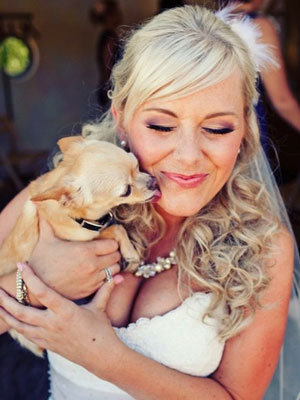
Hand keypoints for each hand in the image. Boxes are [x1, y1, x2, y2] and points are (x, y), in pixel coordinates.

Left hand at [0, 264, 123, 372]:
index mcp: (65, 311)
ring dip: (6, 314)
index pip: (43, 292)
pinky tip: (11, 318)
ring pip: (20, 325)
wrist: (100, 356)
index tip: (21, 265)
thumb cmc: (101, 330)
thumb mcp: (100, 308)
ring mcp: (47, 335)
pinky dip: (16, 326)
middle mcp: (53, 323)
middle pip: (22, 312)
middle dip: (6, 300)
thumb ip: (105, 289)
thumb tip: (119, 275)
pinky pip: (26, 334)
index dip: (30, 278)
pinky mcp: (46, 343)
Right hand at [29, 216, 120, 300]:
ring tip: (105, 262)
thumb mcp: (45, 239)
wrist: (34, 288)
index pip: (113, 244)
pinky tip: (99, 273)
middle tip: (107, 251)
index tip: (107, 241)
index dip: (111, 242)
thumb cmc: (41, 262)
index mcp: (86, 250)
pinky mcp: (90, 291)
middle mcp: (92, 265)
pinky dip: (107, 277)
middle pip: (116, 257)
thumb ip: (47, 221)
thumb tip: (36, 204)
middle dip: (113, 253)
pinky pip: (108, 282)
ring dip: (112, 265)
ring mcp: (92, 279)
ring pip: (115, 270)